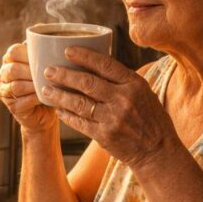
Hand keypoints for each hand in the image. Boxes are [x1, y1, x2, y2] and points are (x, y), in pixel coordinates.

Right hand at [0, 43, 56, 132]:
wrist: (48, 110)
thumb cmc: (49, 82)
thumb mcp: (47, 65)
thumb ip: (44, 52)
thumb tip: (49, 36)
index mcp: (10, 59)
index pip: (14, 51)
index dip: (29, 55)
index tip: (46, 59)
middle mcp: (3, 74)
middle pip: (12, 69)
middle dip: (32, 72)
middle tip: (49, 74)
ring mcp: (5, 91)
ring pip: (16, 86)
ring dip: (34, 86)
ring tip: (48, 86)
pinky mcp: (11, 106)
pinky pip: (22, 101)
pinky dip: (36, 98)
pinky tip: (46, 97)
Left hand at [41, 46, 178, 168]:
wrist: (157, 151)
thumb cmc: (150, 119)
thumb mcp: (143, 93)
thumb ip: (122, 80)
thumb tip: (96, 63)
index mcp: (134, 84)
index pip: (105, 64)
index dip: (84, 56)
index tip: (67, 50)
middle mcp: (124, 99)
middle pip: (87, 83)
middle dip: (64, 75)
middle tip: (48, 70)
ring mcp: (113, 118)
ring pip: (79, 103)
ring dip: (59, 95)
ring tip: (45, 89)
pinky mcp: (104, 135)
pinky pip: (80, 122)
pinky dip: (67, 115)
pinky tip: (58, 110)